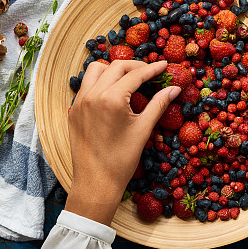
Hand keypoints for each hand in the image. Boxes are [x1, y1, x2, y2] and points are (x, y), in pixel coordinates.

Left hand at [65, 60, 179, 224]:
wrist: (95, 183)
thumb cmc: (121, 160)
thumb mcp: (143, 130)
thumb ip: (158, 104)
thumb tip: (174, 89)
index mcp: (111, 99)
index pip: (135, 74)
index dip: (152, 69)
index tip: (164, 65)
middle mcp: (92, 95)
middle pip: (116, 66)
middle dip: (135, 66)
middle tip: (150, 72)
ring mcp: (79, 102)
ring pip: (96, 70)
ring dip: (113, 69)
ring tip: (129, 79)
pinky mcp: (73, 110)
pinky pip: (86, 85)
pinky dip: (100, 81)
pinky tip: (112, 92)